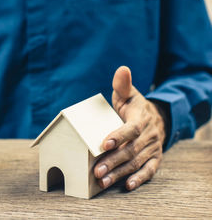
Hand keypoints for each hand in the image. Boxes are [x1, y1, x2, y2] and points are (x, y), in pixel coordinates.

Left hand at [93, 66, 166, 190]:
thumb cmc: (135, 107)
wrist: (158, 118)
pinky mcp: (155, 158)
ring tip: (103, 181)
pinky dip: (139, 179)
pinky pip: (149, 170)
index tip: (104, 144)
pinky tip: (127, 186)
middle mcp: (149, 135)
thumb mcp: (129, 94)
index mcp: (141, 118)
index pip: (131, 129)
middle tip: (96, 171)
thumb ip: (123, 85)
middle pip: (130, 150)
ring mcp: (152, 148)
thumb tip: (122, 69)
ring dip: (119, 173)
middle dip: (113, 161)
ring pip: (136, 163)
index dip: (118, 136)